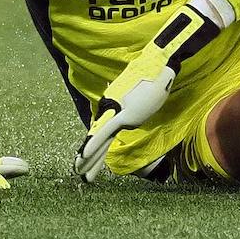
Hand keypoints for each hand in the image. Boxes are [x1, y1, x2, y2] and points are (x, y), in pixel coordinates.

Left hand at [74, 0, 221, 181]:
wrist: (160, 65)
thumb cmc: (156, 76)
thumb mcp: (146, 94)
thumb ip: (137, 104)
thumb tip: (136, 113)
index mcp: (119, 109)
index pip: (106, 131)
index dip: (96, 146)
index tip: (87, 159)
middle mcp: (115, 112)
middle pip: (101, 139)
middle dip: (90, 159)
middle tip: (79, 173)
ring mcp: (118, 113)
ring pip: (101, 139)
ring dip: (90, 158)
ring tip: (80, 172)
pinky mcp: (122, 114)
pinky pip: (105, 133)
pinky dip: (95, 144)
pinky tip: (84, 155)